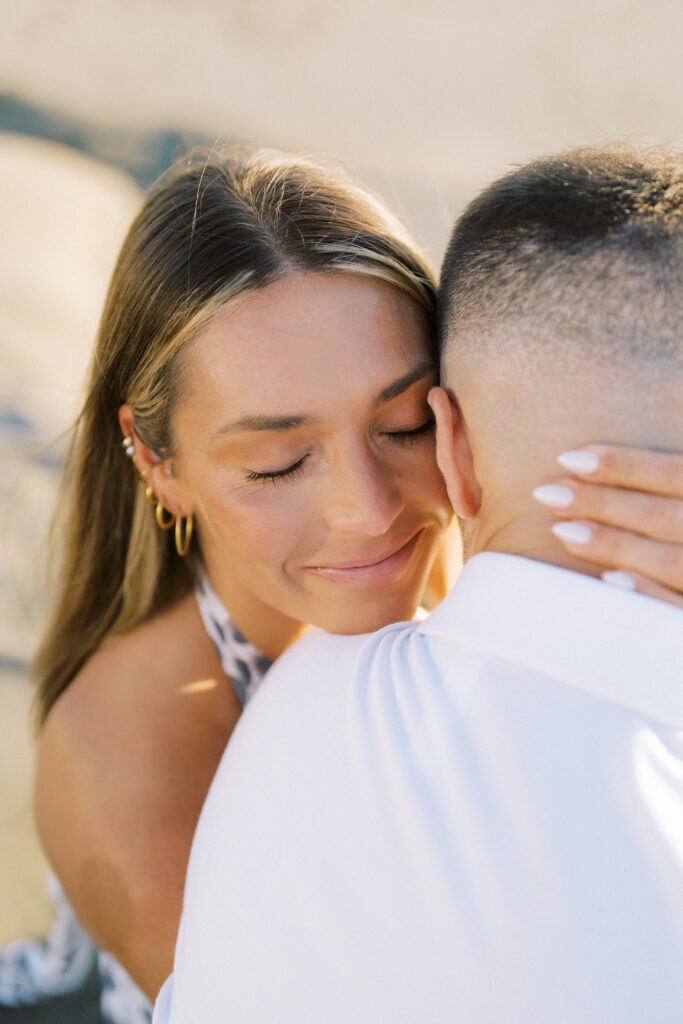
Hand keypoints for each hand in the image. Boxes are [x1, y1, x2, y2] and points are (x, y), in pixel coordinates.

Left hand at [533, 445, 682, 609]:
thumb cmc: (675, 538)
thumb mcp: (676, 511)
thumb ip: (655, 501)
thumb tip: (584, 464)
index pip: (678, 473)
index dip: (627, 465)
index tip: (569, 458)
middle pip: (666, 517)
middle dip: (605, 504)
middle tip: (548, 494)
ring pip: (672, 562)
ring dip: (616, 545)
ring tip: (564, 531)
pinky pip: (681, 611)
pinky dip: (650, 593)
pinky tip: (610, 580)